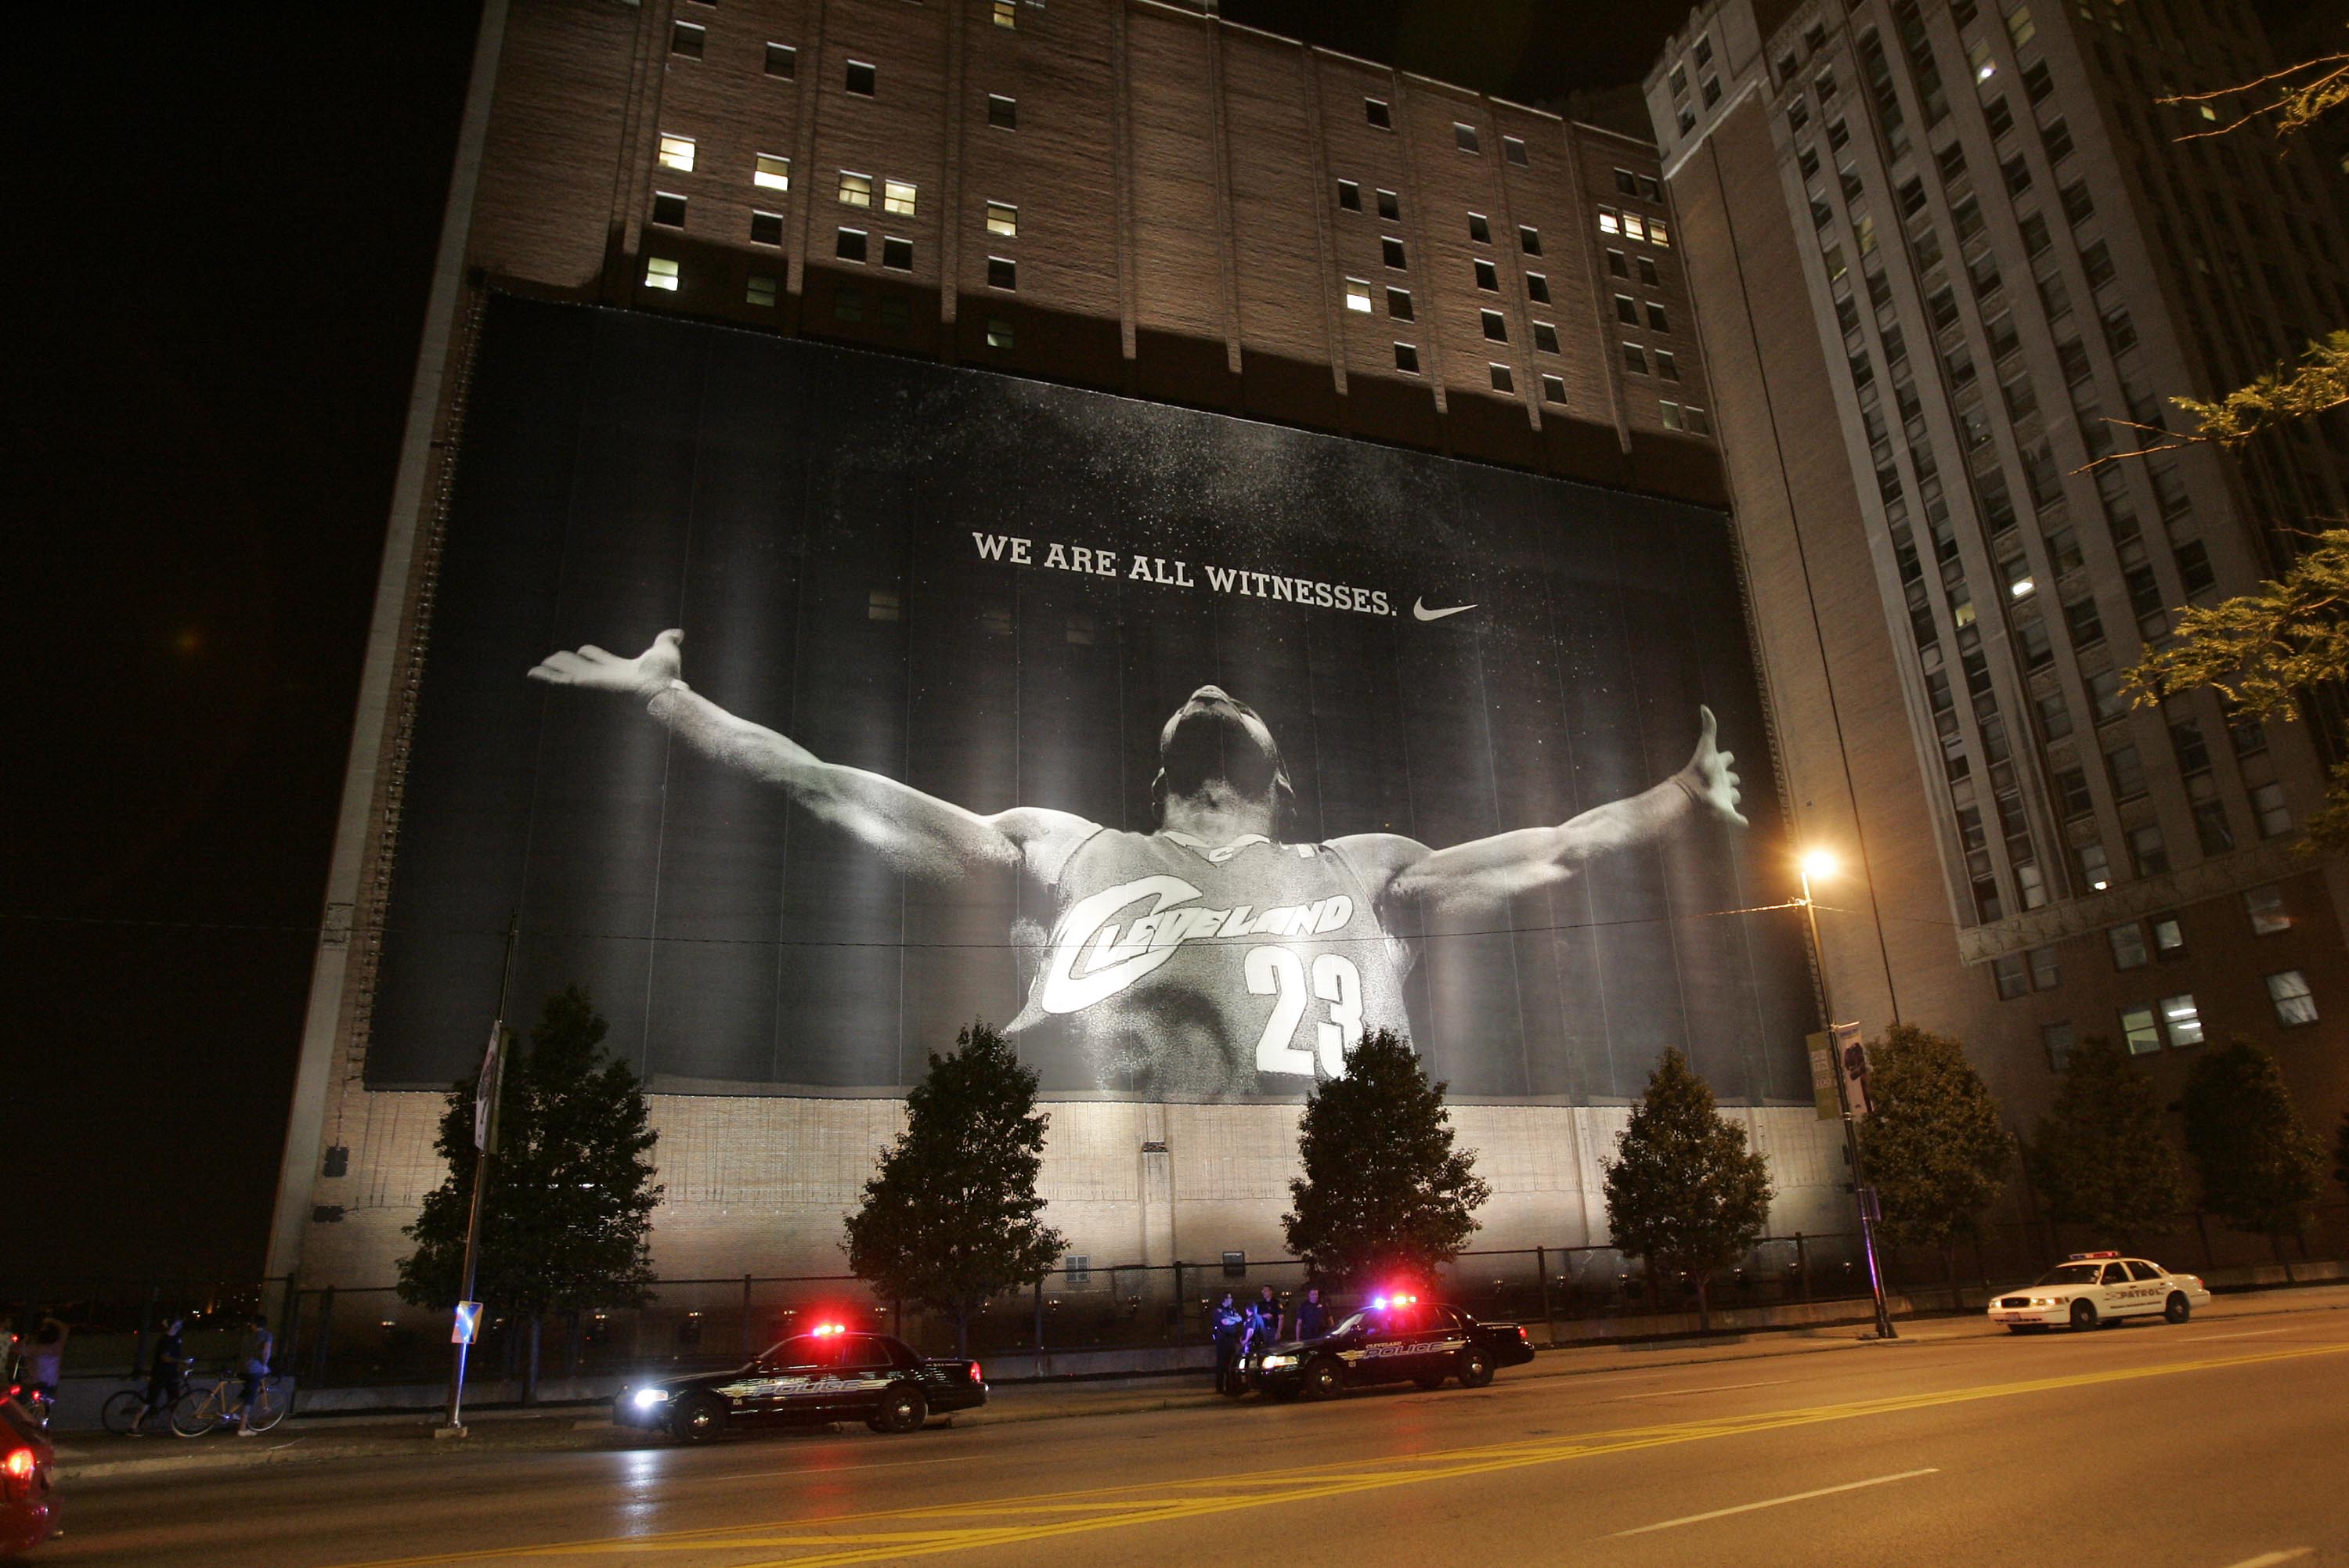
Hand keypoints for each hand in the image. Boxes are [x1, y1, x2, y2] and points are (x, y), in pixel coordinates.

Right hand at [528, 629, 682, 698]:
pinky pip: (563, 679)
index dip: (591, 653)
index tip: (582, 649)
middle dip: (567, 662)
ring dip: (552, 669)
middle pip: (581, 667)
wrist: (661, 685)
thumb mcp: (664, 650)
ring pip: (568, 673)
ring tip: (536, 668)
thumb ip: (666, 640)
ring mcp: (595, 679)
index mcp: (619, 667)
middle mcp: (605, 675)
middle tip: (552, 658)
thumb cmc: (665, 673)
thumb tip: (678, 633)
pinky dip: (548, 676)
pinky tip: (533, 672)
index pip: (600, 659)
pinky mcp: (588, 682)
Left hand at [1679, 704, 1747, 828]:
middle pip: (1732, 778)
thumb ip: (1708, 727)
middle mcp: (1721, 781)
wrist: (1691, 793)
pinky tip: (1743, 823)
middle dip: (1732, 778)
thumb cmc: (1699, 769)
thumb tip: (1703, 706)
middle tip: (1730, 779)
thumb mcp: (1706, 746)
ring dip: (1733, 795)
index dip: (1727, 757)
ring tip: (1731, 796)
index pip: (1727, 758)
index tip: (1727, 757)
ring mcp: (1724, 796)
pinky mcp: (1726, 811)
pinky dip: (1739, 821)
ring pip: (1734, 795)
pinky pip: (1736, 818)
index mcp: (1718, 766)